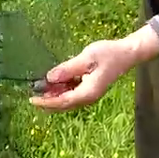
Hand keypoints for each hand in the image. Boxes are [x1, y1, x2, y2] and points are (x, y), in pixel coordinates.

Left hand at [30, 25, 158, 111]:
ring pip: (67, 99)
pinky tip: (54, 82)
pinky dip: (61, 90)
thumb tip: (49, 78)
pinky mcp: (90, 88)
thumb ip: (67, 69)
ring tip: (40, 87)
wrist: (127, 53)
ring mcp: (89, 94)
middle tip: (32, 93)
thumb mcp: (86, 58)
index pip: (62, 101)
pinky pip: (72, 93)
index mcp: (88, 92)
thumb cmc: (108, 53)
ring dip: (54, 95)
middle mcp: (88, 97)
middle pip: (63, 104)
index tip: (32, 99)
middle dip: (47, 101)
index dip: (46, 101)